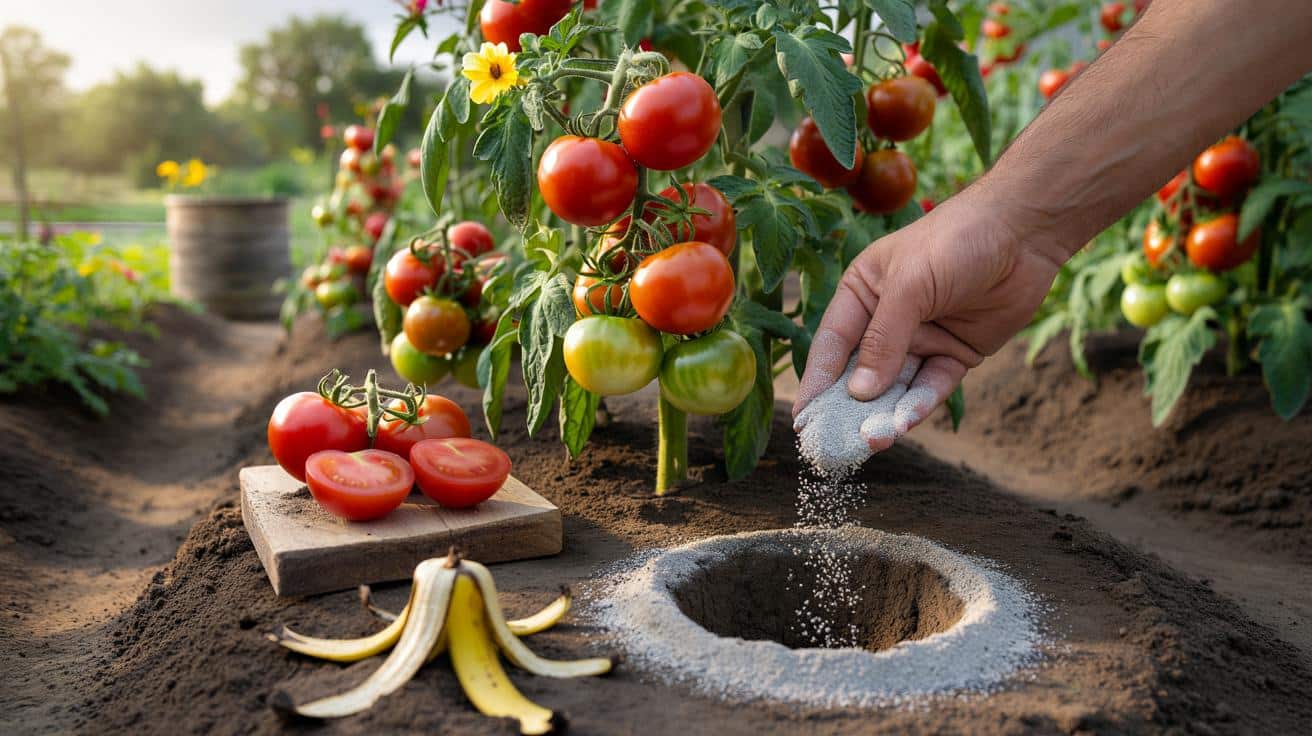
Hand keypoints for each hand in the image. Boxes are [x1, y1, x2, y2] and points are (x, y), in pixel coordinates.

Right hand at [791, 192, 1063, 450]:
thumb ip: (884, 339)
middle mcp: (887, 320)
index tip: (804, 421)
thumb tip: (859, 393)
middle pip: (861, 373)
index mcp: (862, 294)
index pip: (832, 345)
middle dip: (851, 408)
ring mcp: (922, 339)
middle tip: (839, 444)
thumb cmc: (956, 240)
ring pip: (896, 387)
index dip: (817, 383)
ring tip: (877, 440)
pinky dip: (920, 404)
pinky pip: (932, 386)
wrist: (1024, 232)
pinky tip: (907, 421)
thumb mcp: (910, 285)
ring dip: (886, 413)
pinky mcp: (955, 353)